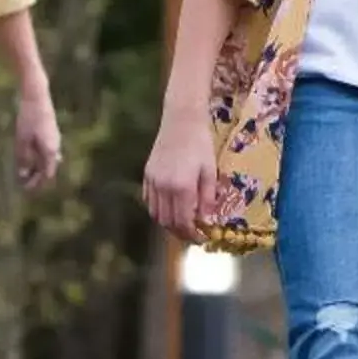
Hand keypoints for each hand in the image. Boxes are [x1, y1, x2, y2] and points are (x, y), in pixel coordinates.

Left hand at [13, 87, 62, 190]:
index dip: (36, 184)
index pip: (46, 175)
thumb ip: (23, 158)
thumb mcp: (22, 140)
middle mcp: (55, 147)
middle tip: (25, 184)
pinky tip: (31, 159)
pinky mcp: (52, 133)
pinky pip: (47, 152)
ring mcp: (55, 140)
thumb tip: (23, 175)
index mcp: (50, 151)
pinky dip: (39, 159)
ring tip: (26, 174)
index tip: (25, 190)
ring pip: (48, 160)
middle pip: (48, 169)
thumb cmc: (28, 119)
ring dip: (38, 169)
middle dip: (37, 178)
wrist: (37, 97)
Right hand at [142, 112, 221, 240]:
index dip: (192, 235)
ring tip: (182, 224)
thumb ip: (208, 198)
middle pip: (168, 222)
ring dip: (168, 224)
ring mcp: (153, 181)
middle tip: (193, 234)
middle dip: (181, 233)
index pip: (184, 222)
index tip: (201, 238)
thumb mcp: (210, 171)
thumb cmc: (201, 144)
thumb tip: (207, 221)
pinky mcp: (147, 175)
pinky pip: (149, 201)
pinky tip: (170, 209)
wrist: (181, 120)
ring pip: (156, 214)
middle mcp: (164, 187)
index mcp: (182, 187)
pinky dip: (158, 210)